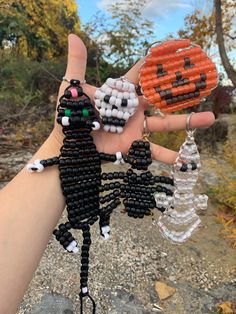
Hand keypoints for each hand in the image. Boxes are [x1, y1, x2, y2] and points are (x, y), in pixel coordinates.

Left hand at [51, 34, 214, 163]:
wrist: (67, 144)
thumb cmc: (68, 115)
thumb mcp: (72, 87)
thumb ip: (77, 63)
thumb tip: (73, 35)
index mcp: (120, 93)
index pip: (142, 75)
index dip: (156, 63)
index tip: (176, 52)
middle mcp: (132, 109)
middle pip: (161, 98)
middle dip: (181, 92)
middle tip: (202, 85)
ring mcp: (135, 128)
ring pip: (165, 123)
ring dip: (188, 122)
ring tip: (210, 119)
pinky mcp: (133, 145)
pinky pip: (153, 151)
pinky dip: (169, 157)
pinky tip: (186, 162)